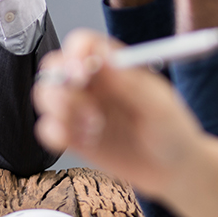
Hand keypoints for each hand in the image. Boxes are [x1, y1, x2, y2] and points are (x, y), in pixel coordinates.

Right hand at [32, 29, 210, 201]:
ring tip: (95, 127)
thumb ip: (131, 84)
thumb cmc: (172, 132)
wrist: (173, 172)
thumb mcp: (159, 107)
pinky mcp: (73, 137)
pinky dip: (57, 134)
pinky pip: (47, 129)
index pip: (82, 44)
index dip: (75, 53)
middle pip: (54, 67)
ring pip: (45, 95)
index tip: (82, 72)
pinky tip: (87, 142)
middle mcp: (93, 84)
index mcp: (113, 66)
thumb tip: (103, 59)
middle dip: (60, 83)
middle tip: (83, 103)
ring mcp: (81, 110)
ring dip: (61, 110)